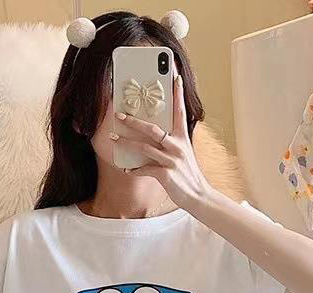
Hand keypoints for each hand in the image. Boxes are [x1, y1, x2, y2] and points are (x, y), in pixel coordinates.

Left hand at [112, 74, 213, 211]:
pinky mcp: (166, 175)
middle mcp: (178, 146)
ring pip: (144, 147)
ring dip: (126, 143)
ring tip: (113, 138)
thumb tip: (153, 134)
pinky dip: (134, 169)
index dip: (177, 93)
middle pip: (152, 128)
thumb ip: (171, 142)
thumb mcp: (183, 154)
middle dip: (133, 121)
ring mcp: (172, 160)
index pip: (180, 111)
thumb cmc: (188, 175)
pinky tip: (126, 168)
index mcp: (183, 138)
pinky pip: (145, 169)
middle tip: (119, 114)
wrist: (198, 196)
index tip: (174, 75)